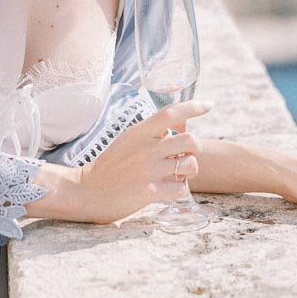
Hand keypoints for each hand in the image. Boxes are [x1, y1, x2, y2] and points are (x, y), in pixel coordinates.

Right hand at [79, 100, 213, 223]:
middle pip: (190, 140)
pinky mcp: (149, 192)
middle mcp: (146, 148)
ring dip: (190, 170)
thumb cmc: (110, 166)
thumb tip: (177, 126)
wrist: (87, 191)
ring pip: (190, 165)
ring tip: (178, 174)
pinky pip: (181, 188)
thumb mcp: (127, 141)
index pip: (171, 112)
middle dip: (196, 148)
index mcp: (139, 132)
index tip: (209, 105)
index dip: (193, 107)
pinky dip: (179, 189)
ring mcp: (148, 170)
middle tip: (188, 155)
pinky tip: (169, 190)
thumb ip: (150, 134)